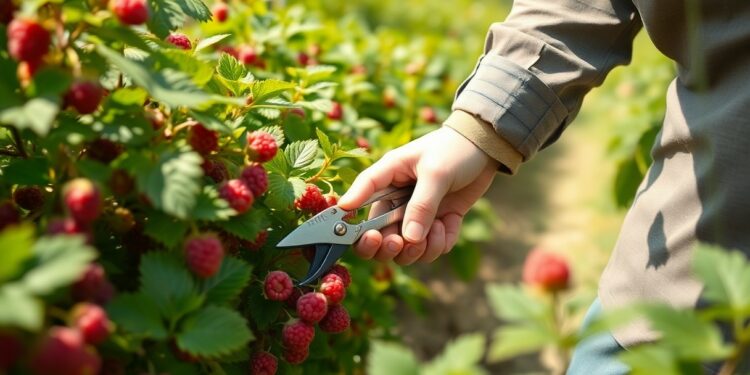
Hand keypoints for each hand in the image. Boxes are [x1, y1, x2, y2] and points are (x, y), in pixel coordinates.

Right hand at [338, 126, 498, 264]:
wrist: (486, 148)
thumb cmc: (454, 149)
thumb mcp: (436, 172)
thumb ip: (421, 205)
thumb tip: (409, 239)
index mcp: (386, 178)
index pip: (359, 201)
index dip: (352, 223)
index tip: (366, 237)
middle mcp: (396, 200)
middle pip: (377, 238)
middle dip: (387, 247)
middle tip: (399, 243)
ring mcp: (416, 215)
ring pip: (405, 250)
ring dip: (419, 249)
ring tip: (436, 229)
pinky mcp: (437, 224)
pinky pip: (431, 248)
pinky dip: (440, 244)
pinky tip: (450, 223)